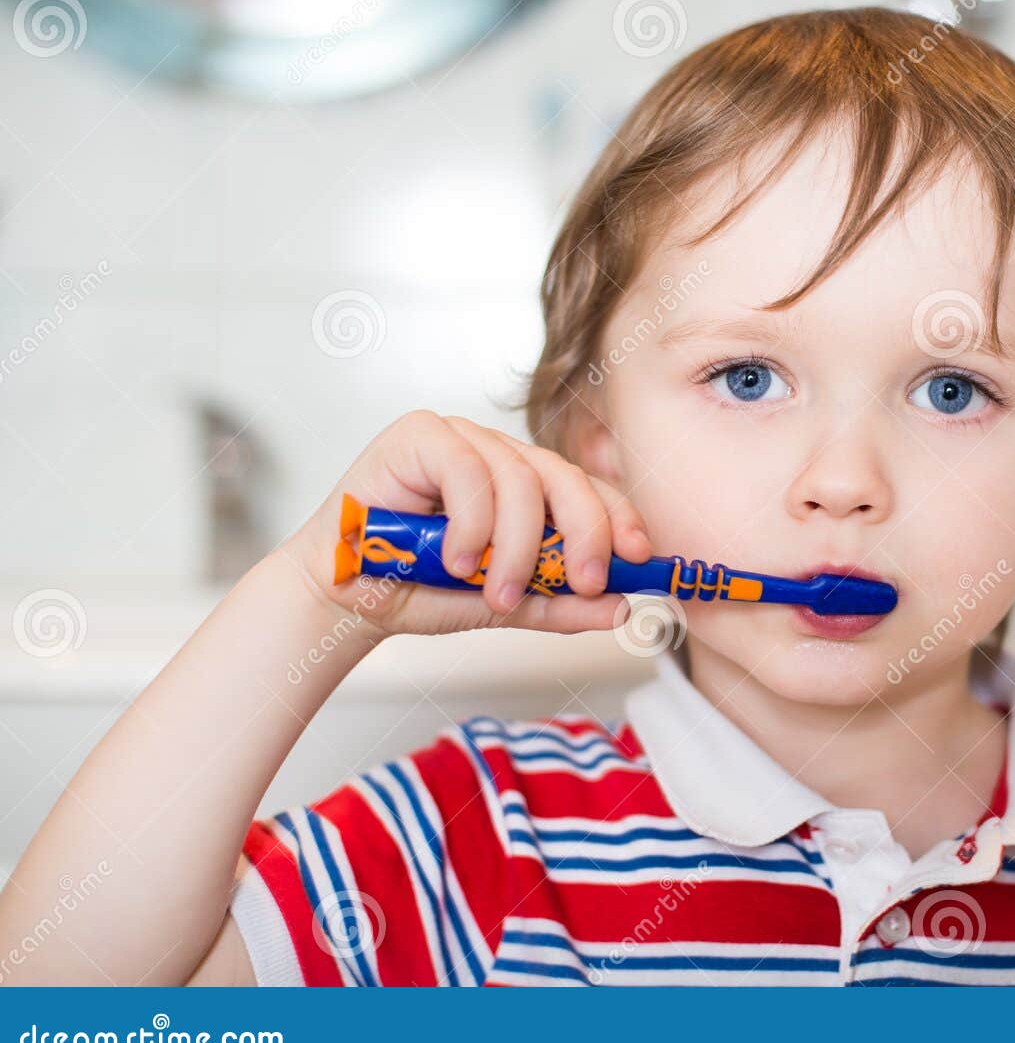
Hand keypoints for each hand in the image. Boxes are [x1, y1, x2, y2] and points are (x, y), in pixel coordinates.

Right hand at [280, 411, 652, 638]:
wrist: (345, 597)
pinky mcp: (421, 434)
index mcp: (525, 486)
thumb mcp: (504, 605)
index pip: (587, 489)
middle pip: (564, 476)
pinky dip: (472, 524)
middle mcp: (498, 455)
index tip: (640, 558)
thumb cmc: (418, 590)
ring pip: (520, 479)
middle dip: (584, 532)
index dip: (618, 517)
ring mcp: (461, 439)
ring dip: (516, 547)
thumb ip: (559, 604)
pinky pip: (470, 470)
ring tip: (493, 593)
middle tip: (583, 583)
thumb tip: (620, 608)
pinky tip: (455, 560)